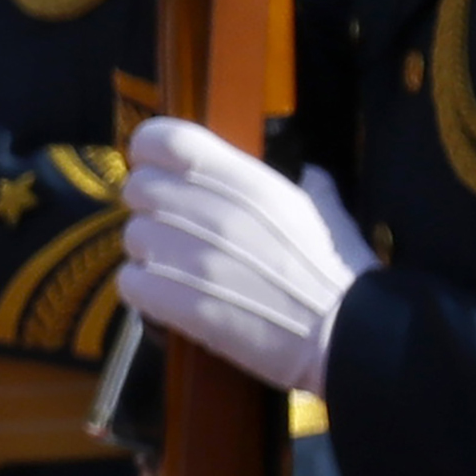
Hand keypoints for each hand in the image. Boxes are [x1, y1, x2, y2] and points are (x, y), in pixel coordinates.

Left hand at [116, 115, 373, 398]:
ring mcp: (194, 258)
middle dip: (149, 208)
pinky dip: (143, 290)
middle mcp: (214, 212)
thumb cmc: (336, 272)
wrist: (344, 335)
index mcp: (247, 181)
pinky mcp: (181, 303)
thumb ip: (302, 180)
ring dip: (147, 252)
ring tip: (175, 268)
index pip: (166, 140)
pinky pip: (130, 282)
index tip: (155, 167)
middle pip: (138, 189)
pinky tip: (167, 296)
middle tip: (172, 229)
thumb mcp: (321, 210)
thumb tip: (301, 169)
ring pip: (132, 236)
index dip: (150, 151)